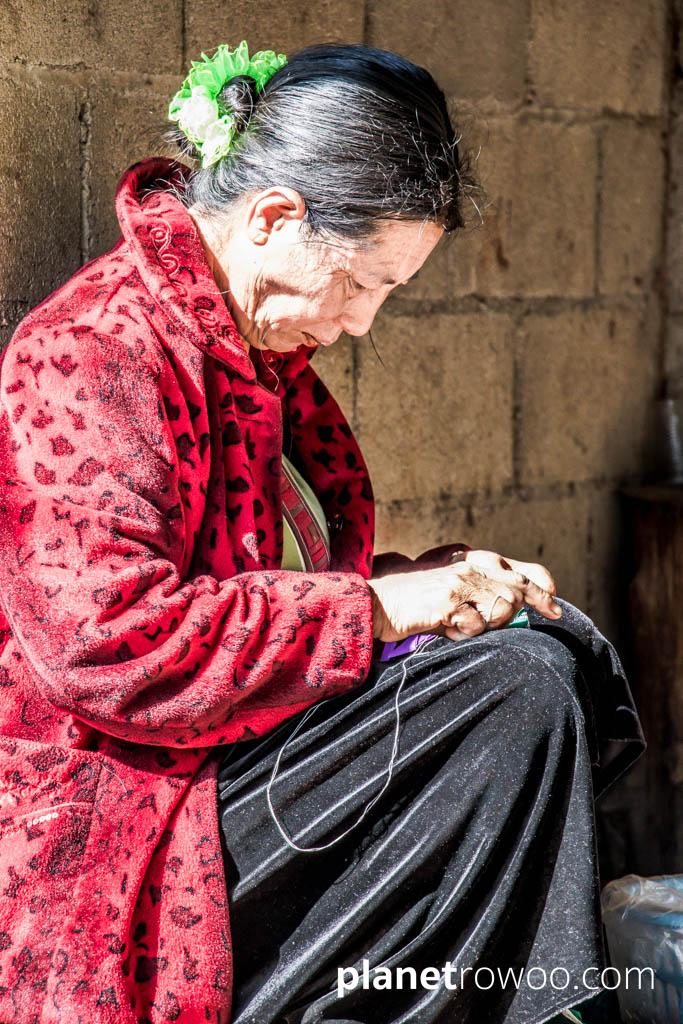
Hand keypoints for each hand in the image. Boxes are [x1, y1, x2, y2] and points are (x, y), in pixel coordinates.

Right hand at [367, 553, 560, 642]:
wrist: (375, 602)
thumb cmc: (415, 600)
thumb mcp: (453, 589)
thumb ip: (483, 593)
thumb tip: (517, 610)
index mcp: (474, 560)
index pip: (522, 571)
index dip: (542, 590)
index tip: (555, 610)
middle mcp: (470, 566)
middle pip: (517, 593)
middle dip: (509, 615)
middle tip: (481, 624)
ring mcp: (459, 583)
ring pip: (501, 609)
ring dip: (485, 625)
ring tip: (458, 625)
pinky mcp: (447, 602)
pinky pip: (475, 626)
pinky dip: (463, 634)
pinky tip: (444, 629)